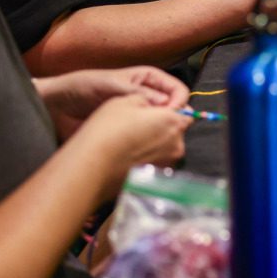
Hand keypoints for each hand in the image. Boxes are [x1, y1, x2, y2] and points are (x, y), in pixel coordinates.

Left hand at [35, 67, 189, 138]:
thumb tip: (166, 105)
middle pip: (175, 108)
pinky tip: (140, 146)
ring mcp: (141, 113)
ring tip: (151, 141)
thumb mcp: (112, 85)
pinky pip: (147, 135)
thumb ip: (139, 93)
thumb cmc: (84, 86)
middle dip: (173, 120)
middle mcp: (150, 96)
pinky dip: (148, 142)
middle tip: (163, 133)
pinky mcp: (131, 129)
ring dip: (160, 132)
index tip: (169, 117)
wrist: (58, 105)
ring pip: (163, 124)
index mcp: (150, 79)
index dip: (178, 103)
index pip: (178, 90)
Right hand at [72, 94, 190, 194]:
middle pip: (176, 131)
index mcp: (174, 122)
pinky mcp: (154, 179)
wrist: (90, 166)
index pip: (186, 113)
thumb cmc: (108, 130)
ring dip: (154, 144)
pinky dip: (146, 158)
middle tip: (139, 126)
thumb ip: (147, 99)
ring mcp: (167, 164)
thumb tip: (153, 104)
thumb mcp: (125, 100)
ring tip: (130, 142)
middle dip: (163, 128)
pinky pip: (155, 163)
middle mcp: (177, 144)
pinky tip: (128, 156)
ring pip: (166, 148)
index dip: (172, 110)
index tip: (156, 111)